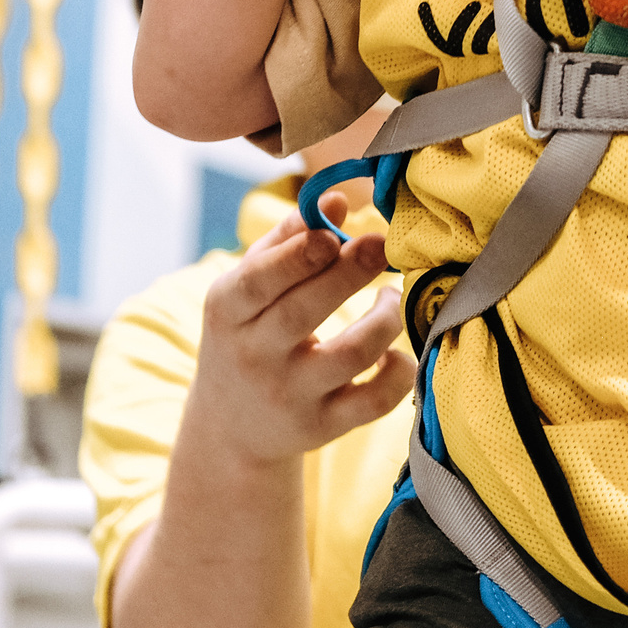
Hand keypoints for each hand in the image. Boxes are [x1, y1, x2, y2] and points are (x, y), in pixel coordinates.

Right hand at [183, 202, 413, 467]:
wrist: (230, 427)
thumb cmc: (247, 335)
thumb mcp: (245, 288)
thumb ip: (288, 239)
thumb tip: (336, 199)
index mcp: (228, 311)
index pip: (258, 281)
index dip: (298, 254)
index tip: (333, 233)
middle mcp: (255, 357)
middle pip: (305, 312)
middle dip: (349, 273)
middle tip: (380, 245)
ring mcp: (290, 396)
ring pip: (350, 355)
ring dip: (384, 318)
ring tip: (389, 297)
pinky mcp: (324, 427)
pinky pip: (374, 402)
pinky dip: (398, 373)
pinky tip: (395, 351)